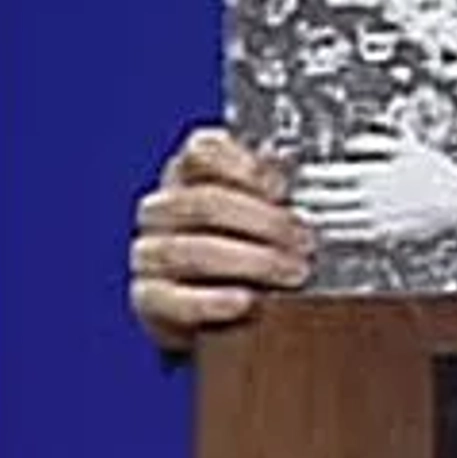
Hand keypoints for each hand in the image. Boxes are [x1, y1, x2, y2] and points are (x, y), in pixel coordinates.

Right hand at [129, 127, 315, 352]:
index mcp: (189, 174)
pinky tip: (245, 301)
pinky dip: (211, 301)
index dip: (245, 166)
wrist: (221, 306)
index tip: (282, 187)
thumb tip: (308, 172)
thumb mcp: (264, 207)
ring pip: (189, 249)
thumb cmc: (247, 244)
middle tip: (305, 241)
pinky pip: (171, 299)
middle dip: (264, 222)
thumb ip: (278, 187)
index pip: (203, 151)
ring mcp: (149, 253)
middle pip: (204, 203)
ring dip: (249, 261)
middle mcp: (163, 209)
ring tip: (291, 272)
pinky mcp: (148, 299)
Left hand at [292, 133, 456, 243]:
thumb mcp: (409, 147)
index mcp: (376, 174)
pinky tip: (323, 231)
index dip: (313, 175)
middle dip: (306, 198)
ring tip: (297, 217)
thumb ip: (377, 142)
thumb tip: (352, 144)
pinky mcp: (384, 236)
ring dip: (314, 218)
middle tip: (287, 197)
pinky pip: (351, 236)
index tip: (299, 173)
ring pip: (335, 221)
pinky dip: (334, 233)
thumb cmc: (436, 171)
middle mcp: (372, 199)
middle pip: (328, 200)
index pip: (333, 175)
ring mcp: (376, 220)